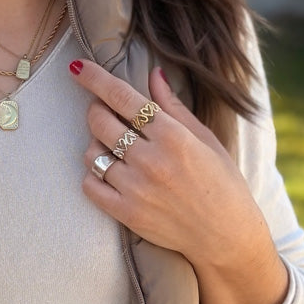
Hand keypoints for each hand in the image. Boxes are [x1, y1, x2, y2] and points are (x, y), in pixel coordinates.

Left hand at [70, 60, 287, 303]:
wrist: (225, 236)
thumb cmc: (221, 182)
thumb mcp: (204, 138)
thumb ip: (174, 107)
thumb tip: (153, 74)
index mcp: (172, 135)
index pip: (122, 97)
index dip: (95, 78)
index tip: (77, 67)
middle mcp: (151, 160)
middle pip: (100, 121)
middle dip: (96, 110)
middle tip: (105, 113)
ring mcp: (135, 188)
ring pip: (91, 153)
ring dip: (97, 145)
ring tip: (114, 148)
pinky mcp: (125, 213)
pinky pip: (89, 185)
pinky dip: (93, 175)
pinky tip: (109, 173)